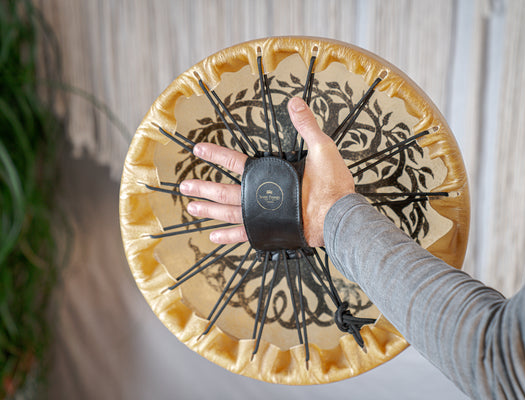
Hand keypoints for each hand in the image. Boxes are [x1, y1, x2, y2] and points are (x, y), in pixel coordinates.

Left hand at [180, 97, 354, 246]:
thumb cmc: (333, 186)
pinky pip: (244, 235)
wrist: (339, 218)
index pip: (235, 161)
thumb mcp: (323, 148)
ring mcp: (263, 218)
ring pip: (229, 214)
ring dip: (209, 211)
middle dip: (203, 188)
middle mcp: (260, 198)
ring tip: (192, 209)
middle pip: (224, 192)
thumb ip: (306, 125)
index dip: (215, 154)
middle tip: (184, 188)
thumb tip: (295, 102)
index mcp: (269, 176)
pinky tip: (215, 236)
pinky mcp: (270, 232)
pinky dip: (228, 236)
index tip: (198, 149)